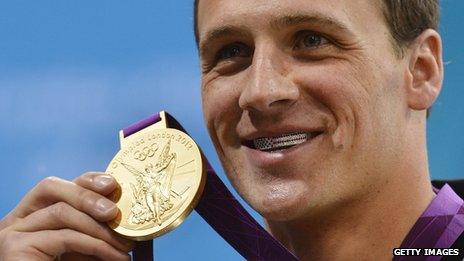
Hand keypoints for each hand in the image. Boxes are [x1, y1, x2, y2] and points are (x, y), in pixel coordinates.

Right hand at [0, 172, 133, 260]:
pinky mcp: (15, 246)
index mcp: (37, 214)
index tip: (114, 186)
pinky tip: (115, 256)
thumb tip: (125, 219)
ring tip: (125, 244)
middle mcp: (21, 218)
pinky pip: (65, 236)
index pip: (61, 186)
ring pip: (62, 211)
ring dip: (100, 227)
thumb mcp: (83, 249)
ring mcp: (15, 230)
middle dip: (90, 195)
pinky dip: (96, 245)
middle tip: (118, 212)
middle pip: (54, 187)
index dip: (87, 180)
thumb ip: (95, 231)